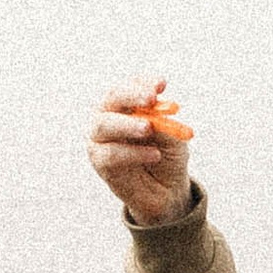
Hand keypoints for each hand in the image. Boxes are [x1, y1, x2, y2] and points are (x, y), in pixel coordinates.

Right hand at [89, 81, 193, 226]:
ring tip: (148, 128)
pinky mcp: (100, 162)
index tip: (161, 84)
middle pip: (111, 98)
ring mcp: (100, 139)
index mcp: (125, 105)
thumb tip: (154, 108)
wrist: (167, 190)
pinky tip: (154, 154)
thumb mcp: (172, 136)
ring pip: (102, 125)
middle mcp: (108, 116)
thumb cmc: (167, 155)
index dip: (143, 83)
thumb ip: (162, 122)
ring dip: (127, 124)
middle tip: (151, 100)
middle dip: (130, 96)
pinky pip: (110, 154)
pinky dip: (133, 153)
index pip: (129, 85)